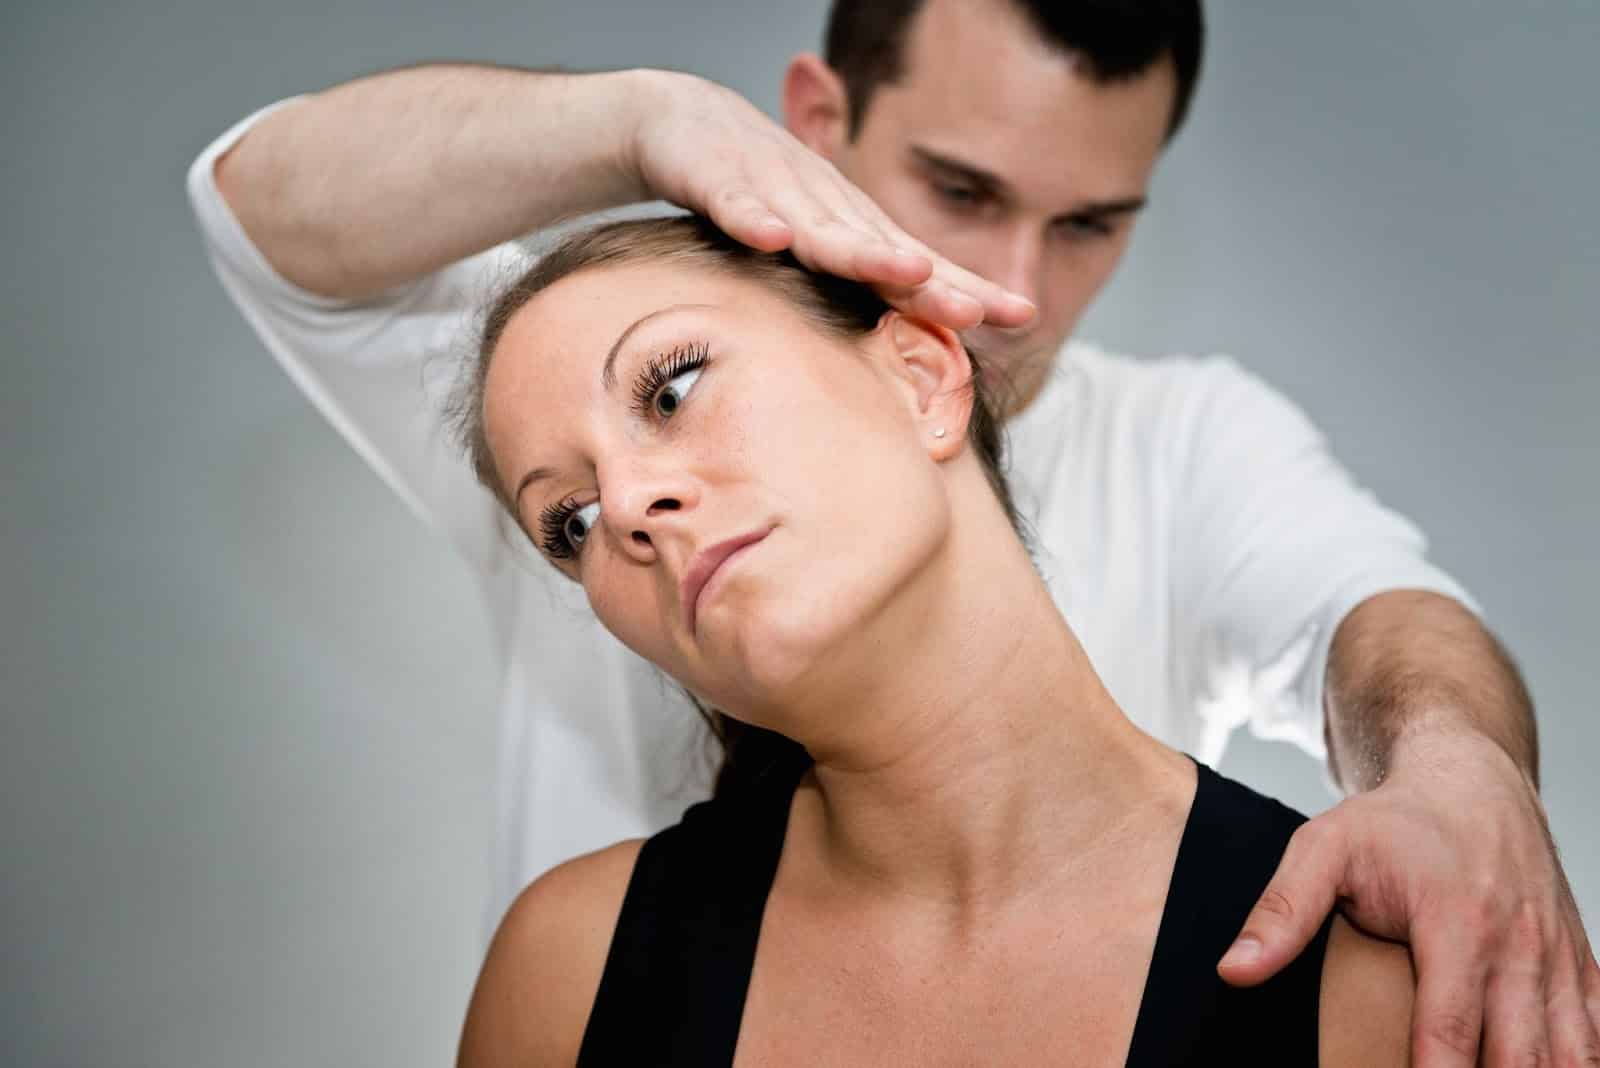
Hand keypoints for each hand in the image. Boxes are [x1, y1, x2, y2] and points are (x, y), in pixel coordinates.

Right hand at [626, 71, 1035, 330]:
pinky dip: (753, 218)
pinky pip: (737, 203)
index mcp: (852, 228)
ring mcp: (775, 191)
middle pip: (883, 251)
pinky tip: (768, 237)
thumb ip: (854, 288)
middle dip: (931, 280)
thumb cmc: (762, 194)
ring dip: (861, 251)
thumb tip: (905, 358)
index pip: (918, 265)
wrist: (684, 118)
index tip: (1022, 313)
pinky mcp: (719, 178)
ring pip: (821, 227)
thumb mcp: (816, 241)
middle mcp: (826, 208)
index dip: (966, 287)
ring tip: (905, 271)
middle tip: (973, 310)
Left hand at [1218, 729, 1599, 1066]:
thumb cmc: (1391, 821)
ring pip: (1570, 1054)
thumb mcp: (1323, 848)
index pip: (1449, 1032)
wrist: (1470, 778)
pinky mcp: (1579, 963)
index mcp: (1457, 924)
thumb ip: (1282, 912)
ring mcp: (1558, 958)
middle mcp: (1520, 947)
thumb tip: (1234, 970)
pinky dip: (1580, 1061)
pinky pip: (1596, 1033)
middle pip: (1518, 1058)